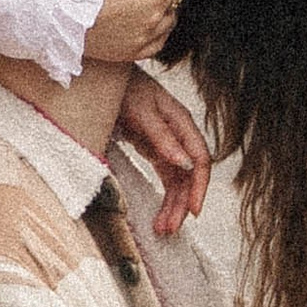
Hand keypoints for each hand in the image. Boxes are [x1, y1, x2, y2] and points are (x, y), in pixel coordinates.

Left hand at [116, 66, 212, 231]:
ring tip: (162, 229)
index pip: (200, 160)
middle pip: (190, 176)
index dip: (199, 186)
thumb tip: (185, 162)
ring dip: (173, 206)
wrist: (106, 77)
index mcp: (182, 123)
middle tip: (170, 228)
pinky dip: (164, 197)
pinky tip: (159, 214)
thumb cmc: (125, 88)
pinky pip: (166, 179)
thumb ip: (163, 137)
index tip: (192, 210)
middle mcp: (179, 136)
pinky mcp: (156, 151)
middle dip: (182, 204)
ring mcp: (169, 145)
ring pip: (178, 181)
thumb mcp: (143, 112)